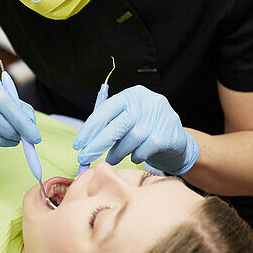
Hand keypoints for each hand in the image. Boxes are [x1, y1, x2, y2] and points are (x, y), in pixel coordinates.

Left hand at [72, 86, 197, 175]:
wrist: (175, 140)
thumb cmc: (144, 131)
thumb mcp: (127, 121)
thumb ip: (109, 126)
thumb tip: (85, 143)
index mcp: (132, 95)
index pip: (106, 110)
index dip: (90, 128)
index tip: (78, 144)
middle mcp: (147, 101)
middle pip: (118, 124)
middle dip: (98, 143)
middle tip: (85, 157)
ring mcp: (160, 116)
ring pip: (132, 138)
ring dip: (117, 152)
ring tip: (111, 158)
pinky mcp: (169, 132)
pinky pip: (145, 149)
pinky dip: (136, 156)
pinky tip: (134, 157)